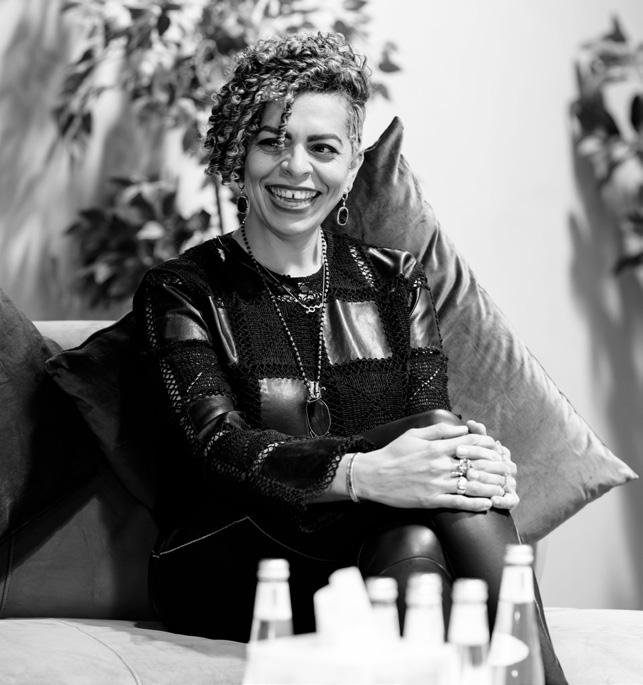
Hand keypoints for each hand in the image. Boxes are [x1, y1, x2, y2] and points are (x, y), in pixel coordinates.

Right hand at [354, 422, 508, 511]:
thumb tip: (463, 429)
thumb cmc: (393, 453)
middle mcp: (439, 464)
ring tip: (504, 489)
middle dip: (496, 467)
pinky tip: (487, 504)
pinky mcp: (431, 500)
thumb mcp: (414, 434)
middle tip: (509, 471)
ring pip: (471, 485)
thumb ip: (440, 431)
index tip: (498, 449)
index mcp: (436, 447)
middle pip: (476, 465)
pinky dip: (475, 504)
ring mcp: (436, 483)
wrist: (373, 476)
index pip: (470, 443)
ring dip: (491, 487)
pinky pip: (458, 502)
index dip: (487, 446)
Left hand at [464, 420, 518, 510]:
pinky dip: (504, 501)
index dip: (473, 448)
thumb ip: (476, 435)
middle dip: (480, 466)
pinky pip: (512, 501)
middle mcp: (508, 467)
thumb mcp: (473, 448)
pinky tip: (493, 500)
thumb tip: (471, 422)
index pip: (490, 448)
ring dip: (487, 482)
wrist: (480, 489)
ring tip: (473, 483)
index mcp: (500, 452)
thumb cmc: (474, 463)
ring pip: (502, 482)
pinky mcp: (512, 499)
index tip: (457, 449)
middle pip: (497, 465)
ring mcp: (511, 483)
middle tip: (465, 469)